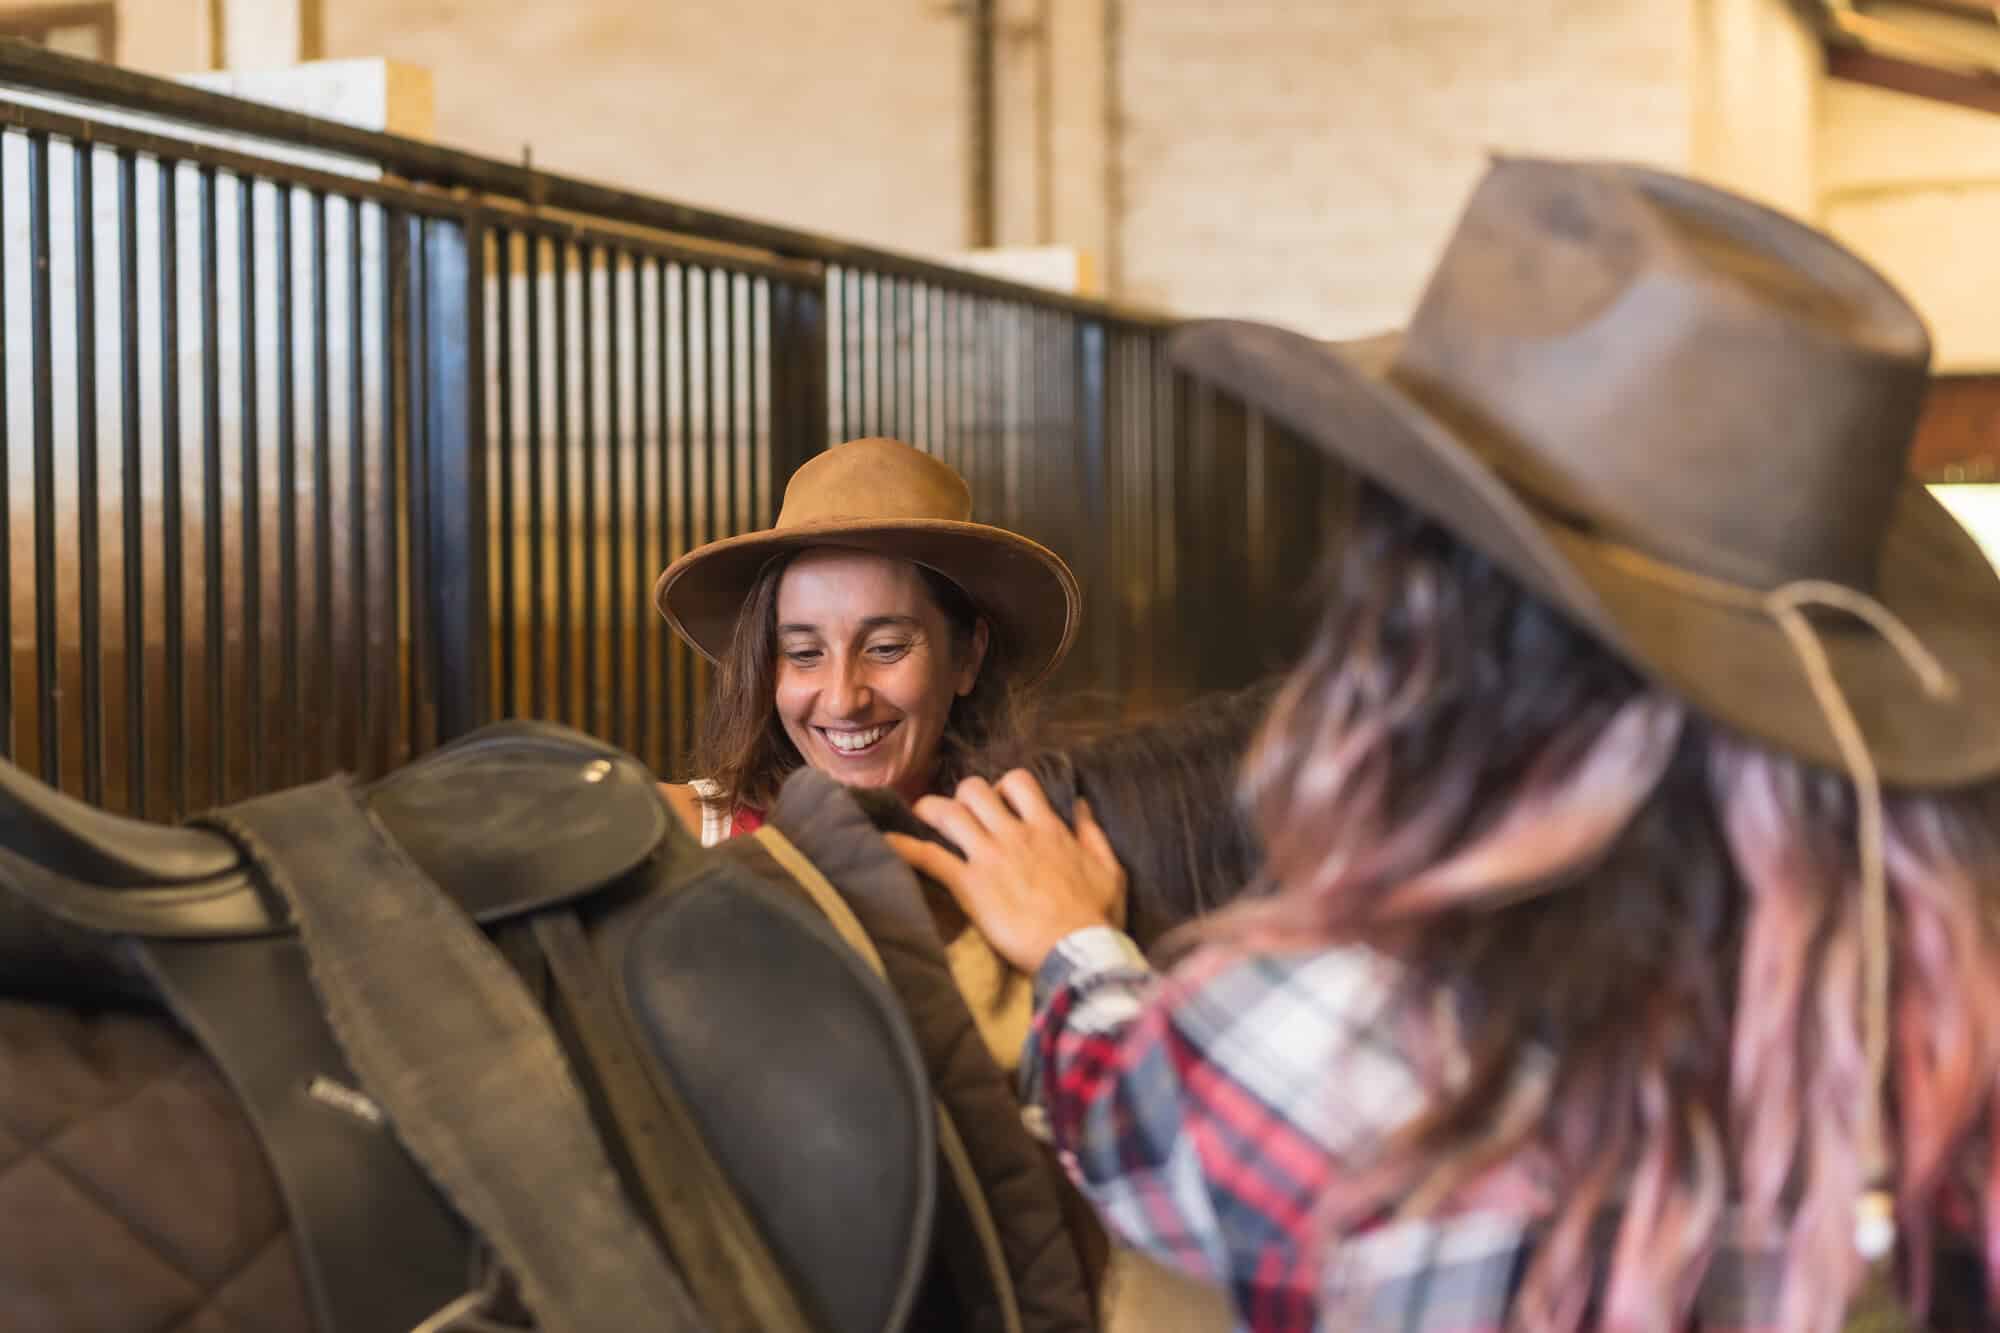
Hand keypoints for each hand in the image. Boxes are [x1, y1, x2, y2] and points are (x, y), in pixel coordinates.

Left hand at [885, 770, 1126, 974]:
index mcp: (1048, 828)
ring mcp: (990, 858)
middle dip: (963, 796)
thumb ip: (1093, 833)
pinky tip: (885, 841)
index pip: (1018, 782)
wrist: (1078, 952)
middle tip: (959, 813)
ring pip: (949, 813)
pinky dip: (904, 847)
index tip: (1000, 803)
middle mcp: (1015, 834)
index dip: (1003, 786)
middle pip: (975, 790)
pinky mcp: (970, 885)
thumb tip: (1081, 805)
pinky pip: (929, 857)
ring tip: (919, 816)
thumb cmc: (1097, 916)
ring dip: (929, 811)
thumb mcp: (1109, 868)